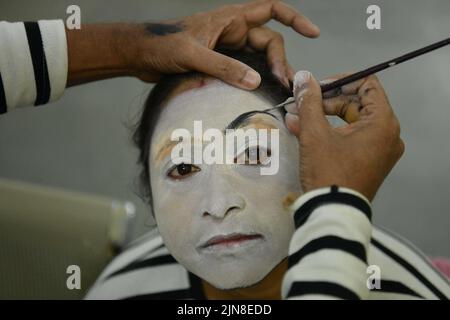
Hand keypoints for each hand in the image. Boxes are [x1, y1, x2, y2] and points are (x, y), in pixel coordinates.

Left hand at [129, 0, 319, 88]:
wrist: (141, 55)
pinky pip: (245, 70)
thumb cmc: (162, 46)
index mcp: (230, 19)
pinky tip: (260, 93)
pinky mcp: (219, 63)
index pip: (271, 10)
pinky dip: (255, 79)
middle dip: (280, 61)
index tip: (313, 33)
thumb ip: (224, 67)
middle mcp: (232, 31)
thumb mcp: (193, 55)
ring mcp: (227, 48)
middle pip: (269, 42)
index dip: (294, 19)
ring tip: (279, 90)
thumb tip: (256, 81)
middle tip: (284, 84)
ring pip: (259, 58)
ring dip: (270, 72)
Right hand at [285, 71, 404, 200]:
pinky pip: (351, 138)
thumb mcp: (314, 133)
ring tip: (297, 117)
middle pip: (358, 103)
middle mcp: (388, 134)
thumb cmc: (329, 172)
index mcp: (382, 122)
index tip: (318, 87)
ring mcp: (380, 150)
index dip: (340, 81)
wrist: (332, 212)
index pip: (367, 84)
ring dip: (324, 117)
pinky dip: (330, 133)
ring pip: (351, 121)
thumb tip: (303, 78)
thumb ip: (309, 101)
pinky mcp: (370, 161)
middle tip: (303, 103)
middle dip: (326, 101)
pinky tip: (303, 131)